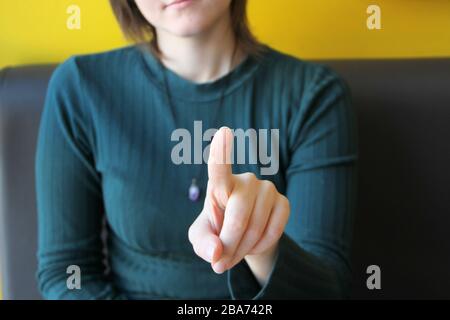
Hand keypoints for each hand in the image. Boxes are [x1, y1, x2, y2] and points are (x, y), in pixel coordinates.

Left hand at [188, 127, 289, 278]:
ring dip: (243, 250)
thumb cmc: (217, 230)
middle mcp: (245, 180)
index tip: (224, 132)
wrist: (243, 234)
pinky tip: (255, 242)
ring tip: (236, 251)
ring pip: (255, 229)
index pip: (219, 167)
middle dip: (229, 246)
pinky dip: (262, 245)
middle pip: (237, 219)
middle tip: (221, 261)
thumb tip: (217, 251)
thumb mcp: (202, 239)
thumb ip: (202, 244)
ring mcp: (267, 189)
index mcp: (219, 184)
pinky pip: (274, 231)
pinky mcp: (283, 202)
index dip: (222, 151)